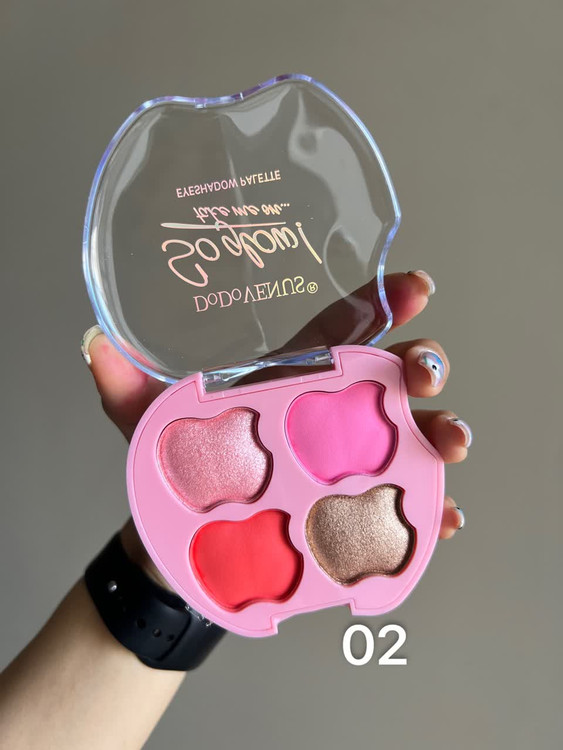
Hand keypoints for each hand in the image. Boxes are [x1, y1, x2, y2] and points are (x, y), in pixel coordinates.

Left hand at [82, 269, 468, 551]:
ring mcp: (346, 461)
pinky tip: (442, 520)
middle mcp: (328, 412)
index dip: (380, 302)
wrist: (183, 544)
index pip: (341, 329)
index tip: (413, 286)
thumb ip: (125, 385)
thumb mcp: (148, 425)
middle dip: (420, 364)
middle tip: (424, 371)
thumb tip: (94, 340)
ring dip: (439, 433)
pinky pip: (401, 507)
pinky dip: (427, 513)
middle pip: (388, 376)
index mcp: (291, 378)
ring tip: (447, 443)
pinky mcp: (353, 510)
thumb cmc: (180, 471)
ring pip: (409, 437)